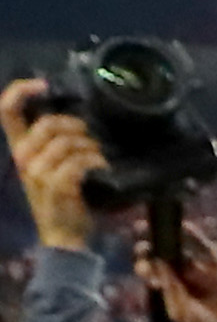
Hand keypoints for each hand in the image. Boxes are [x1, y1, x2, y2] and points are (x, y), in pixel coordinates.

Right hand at [8, 85, 107, 254]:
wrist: (62, 237)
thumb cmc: (60, 199)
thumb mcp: (48, 167)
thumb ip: (52, 143)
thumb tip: (74, 119)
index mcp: (18, 148)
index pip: (7, 110)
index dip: (21, 90)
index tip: (44, 84)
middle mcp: (23, 157)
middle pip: (49, 124)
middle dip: (76, 126)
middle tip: (89, 138)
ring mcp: (38, 171)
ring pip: (68, 142)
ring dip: (90, 146)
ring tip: (98, 155)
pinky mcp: (58, 185)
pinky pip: (80, 161)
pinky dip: (95, 160)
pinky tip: (102, 165)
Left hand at [144, 222, 216, 321]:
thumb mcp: (183, 313)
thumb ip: (171, 290)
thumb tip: (159, 262)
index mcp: (166, 288)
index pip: (150, 271)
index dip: (145, 265)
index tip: (144, 266)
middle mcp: (180, 275)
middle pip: (161, 256)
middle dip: (151, 249)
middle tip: (144, 247)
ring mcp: (199, 269)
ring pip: (181, 248)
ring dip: (169, 236)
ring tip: (158, 226)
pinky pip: (205, 249)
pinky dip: (195, 238)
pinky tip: (185, 227)